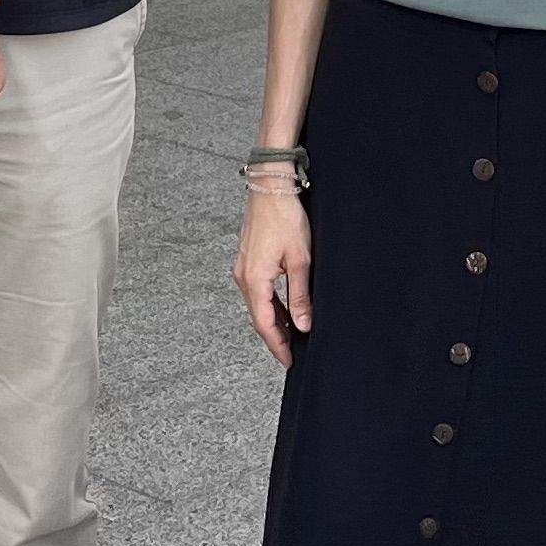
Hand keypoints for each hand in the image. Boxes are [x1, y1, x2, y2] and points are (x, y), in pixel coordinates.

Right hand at [233, 187, 312, 365]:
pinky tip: (284, 308)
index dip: (278, 345)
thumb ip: (300, 295)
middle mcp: (243, 276)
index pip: (265, 324)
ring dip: (273, 320)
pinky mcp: (248, 258)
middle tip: (292, 353)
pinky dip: (270, 303)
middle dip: (275, 337)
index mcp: (254, 280)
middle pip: (258, 317)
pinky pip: (257, 290)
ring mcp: (243, 267)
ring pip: (258, 304)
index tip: (290, 361)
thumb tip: (303, 325)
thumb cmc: (285, 217)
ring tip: (292, 334)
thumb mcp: (300, 259)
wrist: (270, 185)